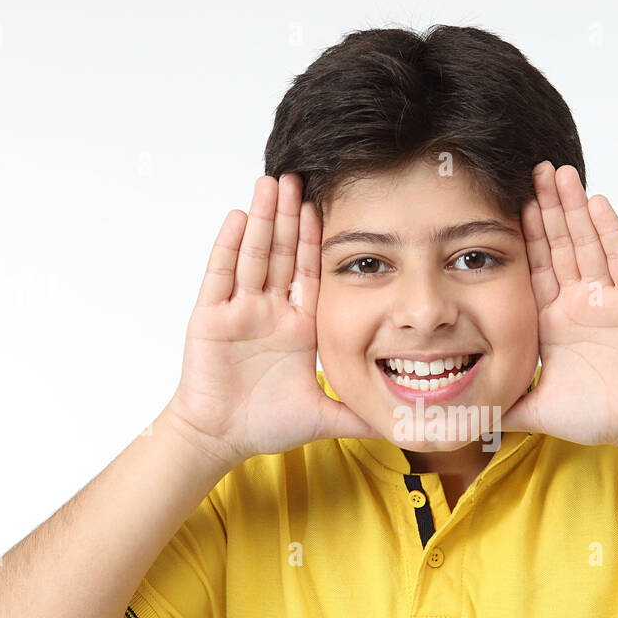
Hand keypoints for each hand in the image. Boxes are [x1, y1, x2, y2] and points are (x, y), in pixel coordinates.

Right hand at [165, 173, 376, 466]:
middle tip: (298, 177)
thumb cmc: (266, 426)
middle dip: (290, 217)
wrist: (221, 440)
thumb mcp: (326, 417)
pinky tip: (239, 217)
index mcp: (298, 328)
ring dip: (263, 219)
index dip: (315, 241)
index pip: (310, 274)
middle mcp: (269, 313)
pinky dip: (229, 246)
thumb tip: (406, 424)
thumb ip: (362, 415)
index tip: (325, 206)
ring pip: (253, 256)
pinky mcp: (211, 318)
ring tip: (271, 182)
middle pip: (281, 255)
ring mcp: (239, 312)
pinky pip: (220, 275)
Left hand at [498, 162, 617, 453]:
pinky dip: (607, 229)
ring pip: (585, 242)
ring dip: (572, 207)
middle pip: (558, 244)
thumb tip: (461, 417)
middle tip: (531, 170)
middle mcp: (578, 302)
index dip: (522, 236)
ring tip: (558, 172)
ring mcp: (606, 297)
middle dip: (545, 207)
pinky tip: (596, 202)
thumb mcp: (534, 408)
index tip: (507, 204)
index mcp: (552, 320)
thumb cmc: (596, 415)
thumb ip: (499, 407)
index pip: (532, 268)